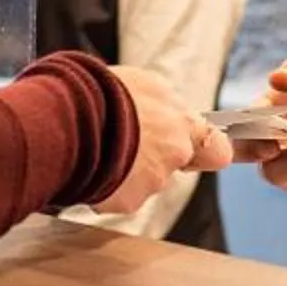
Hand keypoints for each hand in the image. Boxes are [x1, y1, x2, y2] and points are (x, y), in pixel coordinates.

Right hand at [94, 63, 233, 215]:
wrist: (67, 116)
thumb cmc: (99, 91)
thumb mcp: (140, 84)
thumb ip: (159, 104)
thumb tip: (160, 110)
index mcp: (182, 121)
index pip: (218, 149)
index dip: (206, 151)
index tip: (196, 148)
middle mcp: (174, 152)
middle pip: (174, 164)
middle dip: (155, 158)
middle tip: (126, 143)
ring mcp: (153, 180)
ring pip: (145, 181)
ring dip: (127, 171)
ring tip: (98, 150)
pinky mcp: (128, 201)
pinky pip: (119, 196)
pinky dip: (106, 185)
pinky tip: (89, 167)